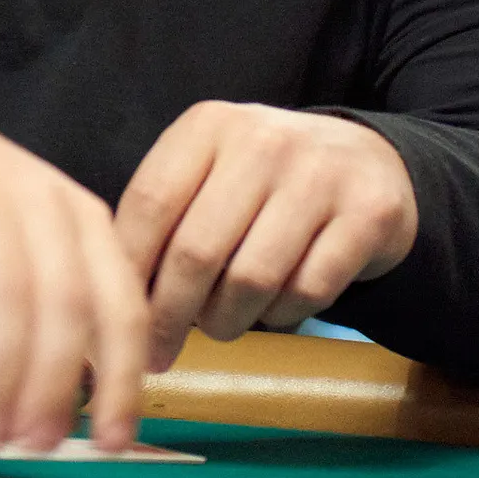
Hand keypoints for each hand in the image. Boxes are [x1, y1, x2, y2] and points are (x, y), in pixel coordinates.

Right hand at [0, 78, 149, 450]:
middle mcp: (40, 203)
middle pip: (67, 307)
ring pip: (7, 300)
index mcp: (80, 217)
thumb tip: (72, 409)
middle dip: (55, 389)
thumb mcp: (21, 239)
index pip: (121, 305)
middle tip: (32, 446)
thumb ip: (50, 304)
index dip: (122, 379)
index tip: (112, 443)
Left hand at [115, 103, 417, 369]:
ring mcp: (320, 174)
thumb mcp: (211, 171)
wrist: (369, 161)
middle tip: (159, 352)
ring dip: (226, 321)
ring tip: (220, 325)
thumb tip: (109, 295)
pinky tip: (275, 307)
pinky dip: (282, 315)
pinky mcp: (368, 213)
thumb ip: (164, 217)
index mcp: (209, 125)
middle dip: (169, 316)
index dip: (128, 271)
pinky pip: (307, 292)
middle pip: (196, 250)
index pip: (150, 202)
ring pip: (251, 280)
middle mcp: (263, 140)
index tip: (118, 317)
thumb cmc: (266, 180)